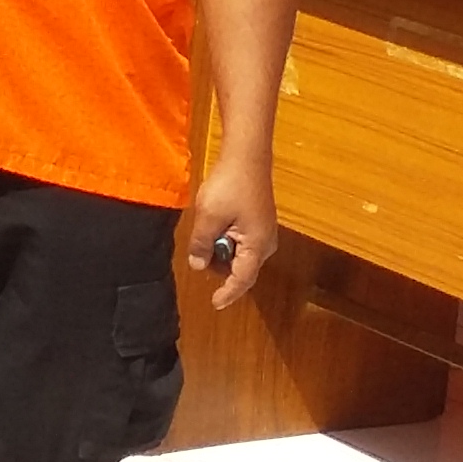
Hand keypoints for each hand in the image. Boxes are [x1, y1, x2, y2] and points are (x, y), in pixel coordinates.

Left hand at [184, 154, 275, 308]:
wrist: (246, 157)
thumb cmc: (229, 186)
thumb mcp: (209, 216)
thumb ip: (202, 244)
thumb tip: (198, 265)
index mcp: (257, 246)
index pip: (242, 280)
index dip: (227, 293)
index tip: (215, 304)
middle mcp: (265, 244)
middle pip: (240, 268)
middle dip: (218, 264)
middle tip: (200, 247)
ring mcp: (263, 232)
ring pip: (238, 254)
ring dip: (219, 249)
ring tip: (207, 227)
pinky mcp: (257, 222)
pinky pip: (239, 241)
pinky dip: (224, 238)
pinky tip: (213, 222)